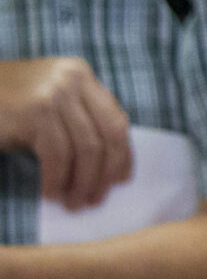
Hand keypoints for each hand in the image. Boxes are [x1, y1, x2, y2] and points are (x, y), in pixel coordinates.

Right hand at [0, 57, 132, 210]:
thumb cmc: (6, 108)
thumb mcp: (50, 106)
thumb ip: (78, 122)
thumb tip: (109, 168)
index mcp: (81, 75)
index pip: (116, 119)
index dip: (122, 154)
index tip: (120, 180)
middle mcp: (73, 79)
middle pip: (108, 133)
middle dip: (105, 173)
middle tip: (96, 200)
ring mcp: (56, 93)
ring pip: (86, 147)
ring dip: (83, 183)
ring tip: (73, 203)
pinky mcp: (36, 112)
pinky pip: (58, 154)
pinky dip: (57, 179)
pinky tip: (52, 193)